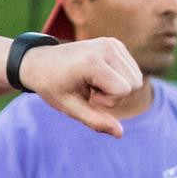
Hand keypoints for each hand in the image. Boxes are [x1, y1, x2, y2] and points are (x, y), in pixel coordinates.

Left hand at [19, 37, 142, 137]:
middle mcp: (106, 47)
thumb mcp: (69, 107)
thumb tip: (120, 134)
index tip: (87, 95)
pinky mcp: (115, 43)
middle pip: (135, 84)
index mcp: (93, 62)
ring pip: (137, 78)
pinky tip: (96, 75)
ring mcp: (112, 43)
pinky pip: (132, 70)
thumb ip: (95, 120)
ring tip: (91, 82)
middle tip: (88, 89)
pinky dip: (118, 78)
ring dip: (116, 86)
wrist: (39, 62)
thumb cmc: (52, 86)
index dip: (107, 101)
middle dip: (114, 95)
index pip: (124, 91)